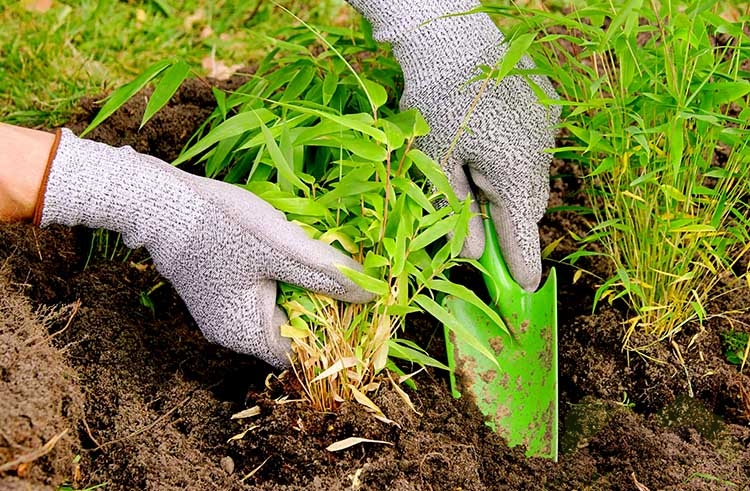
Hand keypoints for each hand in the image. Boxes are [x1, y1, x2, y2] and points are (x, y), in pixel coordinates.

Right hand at [38, 129, 373, 367]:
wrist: (157, 200)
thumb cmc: (221, 225)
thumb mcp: (282, 247)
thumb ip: (326, 273)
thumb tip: (369, 294)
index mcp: (247, 334)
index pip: (305, 352)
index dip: (336, 334)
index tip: (361, 308)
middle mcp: (232, 332)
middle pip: (292, 332)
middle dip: (322, 309)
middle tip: (349, 281)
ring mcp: (221, 311)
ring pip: (278, 310)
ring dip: (303, 291)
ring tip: (326, 265)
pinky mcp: (217, 289)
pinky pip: (261, 294)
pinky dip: (282, 280)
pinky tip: (292, 255)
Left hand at [348, 0, 559, 290]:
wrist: (453, 39)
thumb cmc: (438, 104)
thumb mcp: (437, 164)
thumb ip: (457, 212)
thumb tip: (472, 253)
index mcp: (515, 173)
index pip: (521, 233)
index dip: (522, 264)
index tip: (525, 288)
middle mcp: (542, 153)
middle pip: (530, 207)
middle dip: (509, 220)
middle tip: (478, 219)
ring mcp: (549, 128)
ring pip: (535, 177)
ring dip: (512, 186)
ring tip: (477, 165)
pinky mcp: (548, 107)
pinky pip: (537, 147)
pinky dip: (518, 156)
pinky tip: (490, 136)